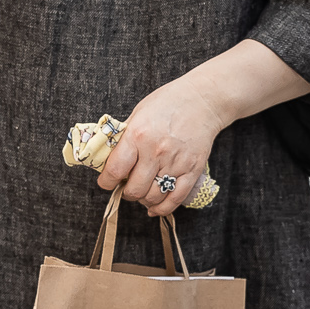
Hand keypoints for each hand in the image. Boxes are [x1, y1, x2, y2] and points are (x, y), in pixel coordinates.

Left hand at [98, 77, 231, 217]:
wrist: (202, 100)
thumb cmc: (168, 103)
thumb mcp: (138, 113)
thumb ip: (124, 137)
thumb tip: (108, 158)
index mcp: (138, 135)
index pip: (115, 171)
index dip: (106, 182)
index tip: (106, 182)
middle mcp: (156, 152)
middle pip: (134, 190)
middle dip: (126, 192)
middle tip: (126, 186)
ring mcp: (176, 163)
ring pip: (153, 197)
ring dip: (143, 199)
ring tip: (142, 191)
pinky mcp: (192, 170)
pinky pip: (175, 198)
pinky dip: (162, 208)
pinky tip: (154, 207)